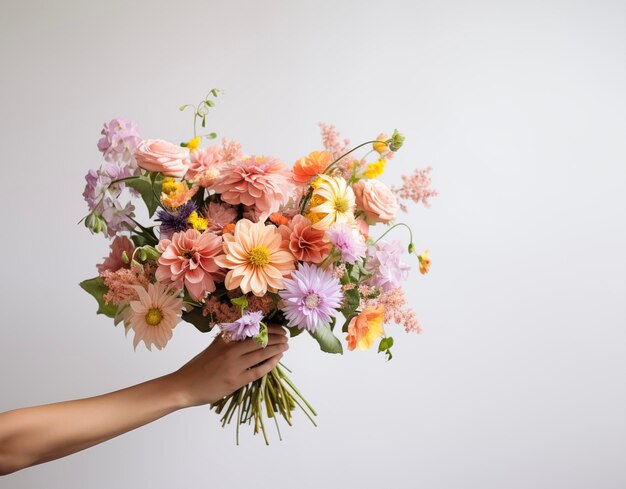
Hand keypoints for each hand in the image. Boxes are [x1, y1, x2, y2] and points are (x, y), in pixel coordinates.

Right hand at [171, 324, 288, 407]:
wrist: (183, 386)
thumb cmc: (197, 368)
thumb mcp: (213, 348)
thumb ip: (229, 341)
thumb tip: (248, 336)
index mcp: (225, 339)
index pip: (252, 329)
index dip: (270, 327)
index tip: (279, 328)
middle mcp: (230, 349)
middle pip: (260, 339)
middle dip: (277, 337)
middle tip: (286, 337)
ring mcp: (234, 365)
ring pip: (262, 353)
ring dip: (277, 349)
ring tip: (285, 346)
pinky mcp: (236, 380)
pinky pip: (258, 370)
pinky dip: (270, 364)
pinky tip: (277, 360)